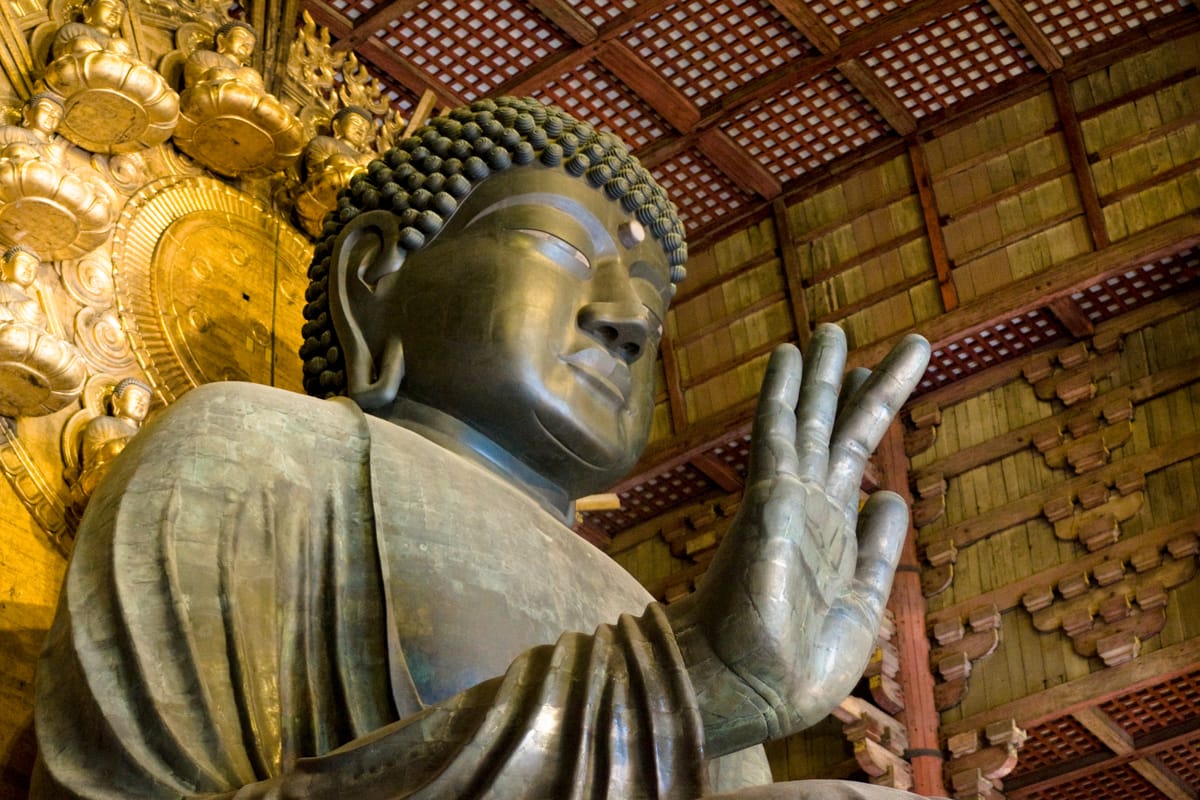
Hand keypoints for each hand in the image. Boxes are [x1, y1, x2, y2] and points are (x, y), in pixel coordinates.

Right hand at [667, 324, 929, 756]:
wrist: (752, 690)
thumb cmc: (799, 665)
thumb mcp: (862, 604)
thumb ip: (878, 549)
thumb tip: (892, 495)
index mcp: (833, 534)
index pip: (854, 460)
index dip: (869, 414)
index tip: (877, 377)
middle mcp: (810, 508)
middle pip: (840, 431)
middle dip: (859, 384)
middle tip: (877, 337)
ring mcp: (788, 501)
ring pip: (811, 421)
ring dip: (822, 374)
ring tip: (834, 329)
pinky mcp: (768, 500)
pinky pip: (776, 433)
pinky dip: (782, 392)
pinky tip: (789, 355)